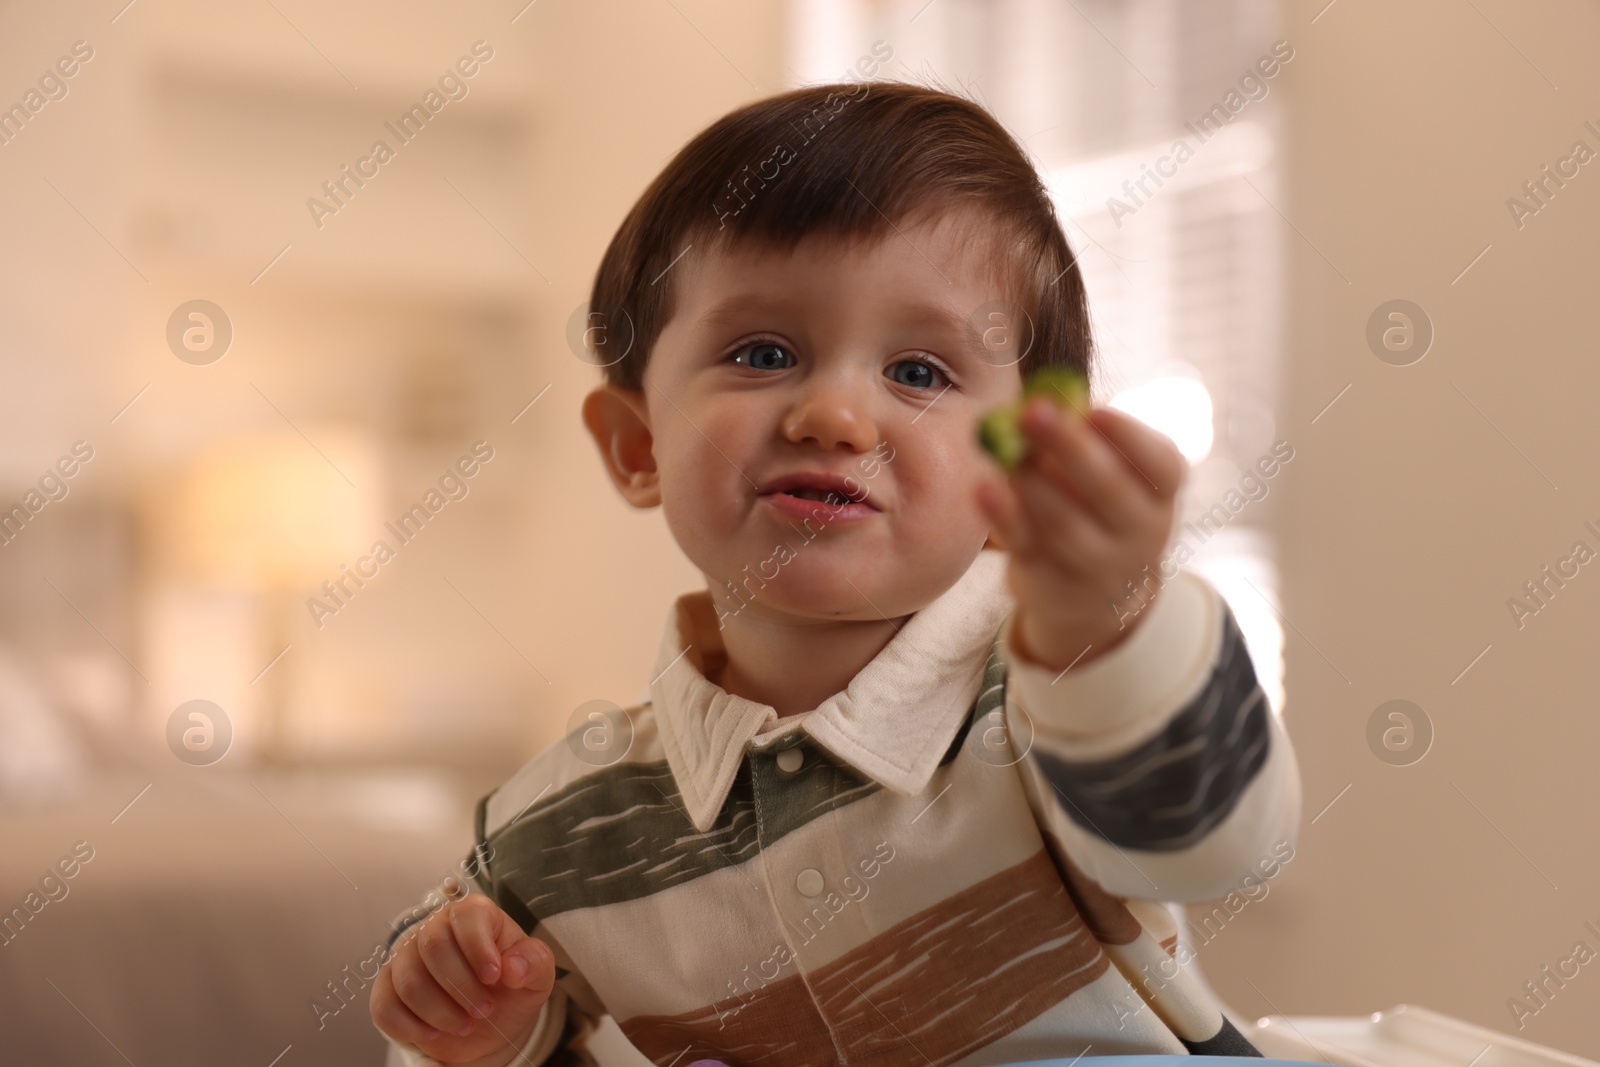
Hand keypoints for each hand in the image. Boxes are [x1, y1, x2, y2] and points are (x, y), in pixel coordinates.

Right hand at [370, 893, 556, 1065]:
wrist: (488, 1021)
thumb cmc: (511, 988)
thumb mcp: (536, 976)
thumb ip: (534, 962)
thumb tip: (513, 967)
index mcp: (474, 914)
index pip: (466, 916)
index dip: (478, 948)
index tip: (494, 978)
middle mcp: (434, 927)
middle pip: (433, 947)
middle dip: (461, 987)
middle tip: (484, 1010)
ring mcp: (406, 957)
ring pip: (408, 981)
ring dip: (440, 1012)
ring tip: (465, 1025)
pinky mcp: (387, 987)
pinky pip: (384, 1007)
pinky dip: (410, 1027)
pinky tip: (435, 1034)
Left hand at [975, 394, 1185, 671]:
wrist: (1092, 596)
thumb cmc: (1095, 507)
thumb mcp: (1106, 473)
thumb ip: (1080, 437)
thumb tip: (1041, 399)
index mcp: (1159, 494)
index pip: (1163, 466)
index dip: (1131, 438)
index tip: (1096, 411)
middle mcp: (1141, 533)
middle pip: (1111, 491)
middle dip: (1070, 448)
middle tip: (1033, 412)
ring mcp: (1100, 566)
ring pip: (1067, 525)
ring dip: (1034, 484)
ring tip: (1009, 452)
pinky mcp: (1053, 583)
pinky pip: (1027, 548)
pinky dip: (1005, 517)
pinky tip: (985, 487)